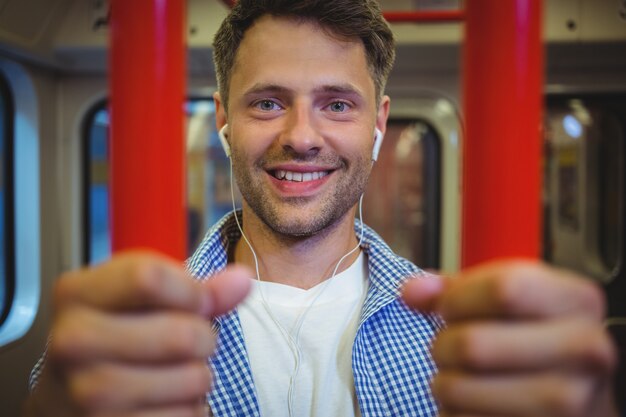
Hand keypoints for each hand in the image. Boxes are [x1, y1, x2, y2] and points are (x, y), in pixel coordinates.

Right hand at [25, 251, 250, 416]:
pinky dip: (190, 409)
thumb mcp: (140, 301)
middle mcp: (74, 342)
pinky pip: (188, 415)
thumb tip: (241, 281)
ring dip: (198, 377)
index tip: (198, 300)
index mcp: (78, 294)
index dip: (192, 291)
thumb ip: (196, 289)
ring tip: (172, 372)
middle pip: (182, 334)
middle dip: (202, 338)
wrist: (66, 399)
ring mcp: (89, 394)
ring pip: (193, 379)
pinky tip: (165, 400)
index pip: (149, 278)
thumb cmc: (111, 340)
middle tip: (186, 342)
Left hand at [402, 260, 618, 416]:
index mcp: (578, 301)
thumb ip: (456, 290)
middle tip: (449, 349)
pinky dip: (453, 413)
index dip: (458, 298)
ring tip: (463, 379)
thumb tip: (412, 291)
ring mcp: (569, 401)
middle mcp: (585, 350)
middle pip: (472, 344)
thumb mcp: (507, 303)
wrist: (577, 400)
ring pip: (458, 388)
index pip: (504, 288)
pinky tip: (475, 406)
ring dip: (444, 385)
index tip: (449, 307)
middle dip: (442, 346)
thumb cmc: (534, 345)